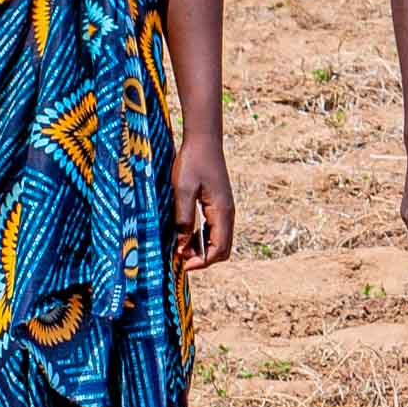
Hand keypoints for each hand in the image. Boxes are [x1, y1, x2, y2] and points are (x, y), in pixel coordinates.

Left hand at [172, 132, 235, 271]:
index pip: (219, 249)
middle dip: (203, 259)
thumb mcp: (182, 190)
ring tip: (180, 249)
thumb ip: (183, 218)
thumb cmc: (192, 162)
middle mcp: (227, 213)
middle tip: (180, 259)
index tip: (182, 265)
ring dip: (202, 249)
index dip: (202, 262)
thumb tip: (182, 246)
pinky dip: (203, 238)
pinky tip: (186, 235)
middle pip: (223, 249)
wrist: (204, 140)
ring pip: (219, 240)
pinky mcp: (219, 204)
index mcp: (221, 211)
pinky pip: (215, 229)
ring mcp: (225, 208)